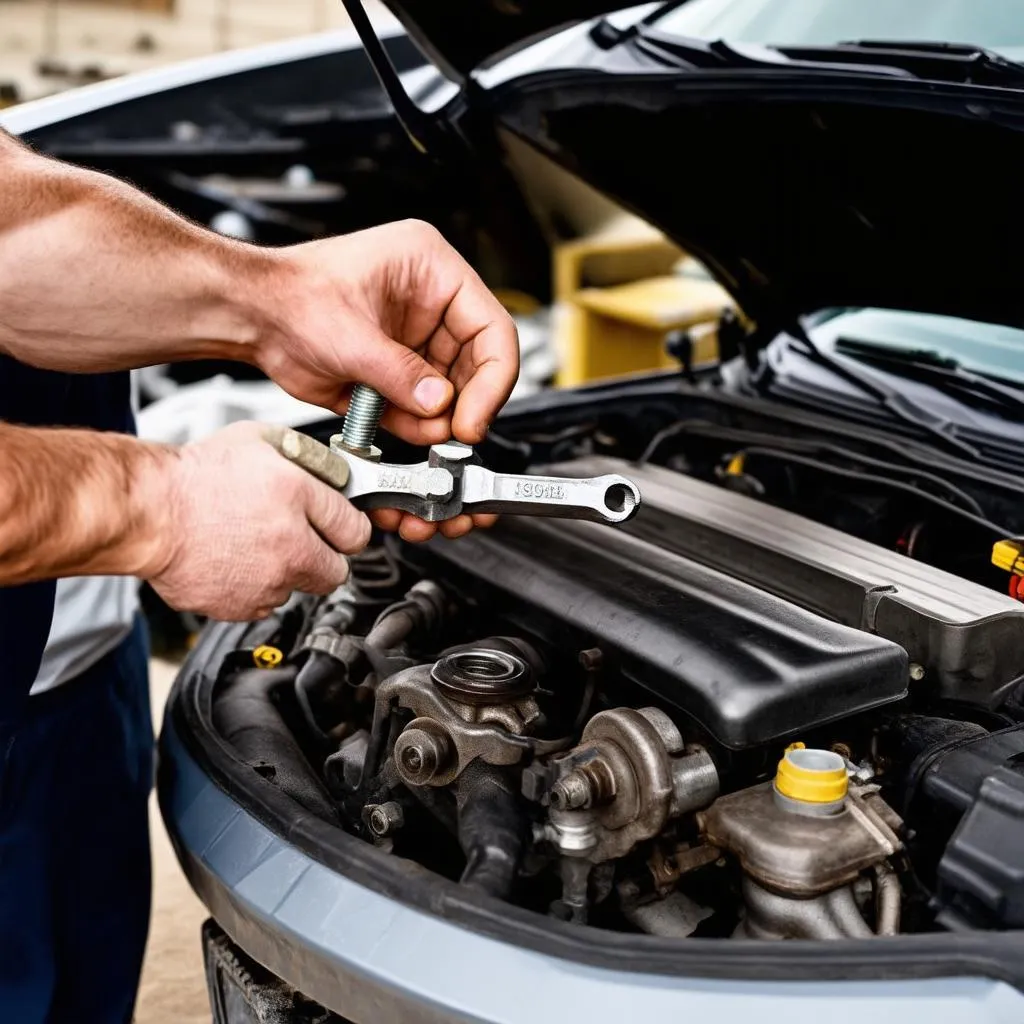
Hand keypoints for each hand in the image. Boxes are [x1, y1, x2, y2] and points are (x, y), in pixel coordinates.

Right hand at [143, 421, 370, 619]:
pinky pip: (263, 603)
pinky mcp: (242, 607)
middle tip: (304, 541)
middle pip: (337, 571)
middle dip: (325, 557)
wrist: (146, 511)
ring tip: (254, 545)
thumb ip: (308, 459)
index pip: (356, 531)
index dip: (348, 528)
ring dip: (286, 572)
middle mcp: (289, 545)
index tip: (341, 529)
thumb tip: (335, 476)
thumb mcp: (261, 440)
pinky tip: (235, 561)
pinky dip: (255, 588)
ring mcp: (267, 582)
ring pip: (298, 589)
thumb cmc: (195, 475)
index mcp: (298, 498)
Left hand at [255, 220, 519, 541]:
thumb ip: (398, 374)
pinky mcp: (399, 373)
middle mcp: (431, 304)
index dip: (494, 377)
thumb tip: (438, 405)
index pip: (492, 327)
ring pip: (454, 391)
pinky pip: (424, 408)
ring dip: (443, 419)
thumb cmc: (288, 295)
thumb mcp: (349, 335)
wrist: (251, 317)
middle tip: (459, 434)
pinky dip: (420, 426)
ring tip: (430, 435)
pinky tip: (411, 431)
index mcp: (431, 270)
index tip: (475, 416)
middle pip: (479, 364)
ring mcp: (416, 341)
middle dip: (469, 404)